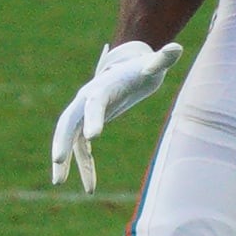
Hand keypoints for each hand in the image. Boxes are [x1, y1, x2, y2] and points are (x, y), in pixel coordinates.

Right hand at [50, 40, 182, 192]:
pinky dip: (84, 167)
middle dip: (61, 140)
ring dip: (64, 160)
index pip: (94, 102)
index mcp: (103, 87)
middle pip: (68, 121)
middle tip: (57, 161)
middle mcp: (87, 100)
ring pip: (69, 138)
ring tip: (58, 182)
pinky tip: (90, 187)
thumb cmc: (143, 68)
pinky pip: (82, 149)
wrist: (129, 68)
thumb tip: (178, 48)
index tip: (93, 137)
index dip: (93, 118)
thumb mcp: (154, 65)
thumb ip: (163, 59)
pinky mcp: (88, 125)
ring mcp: (85, 113)